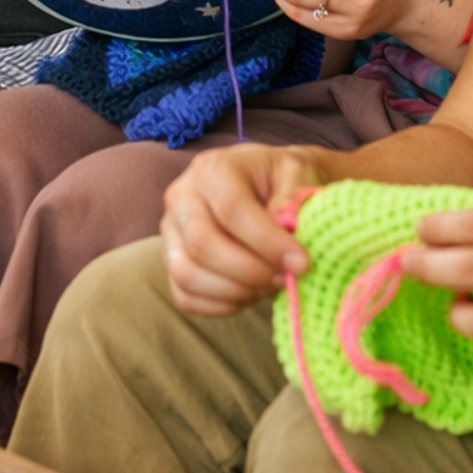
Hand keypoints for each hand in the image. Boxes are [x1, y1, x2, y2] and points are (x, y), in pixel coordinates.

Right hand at [160, 144, 330, 315]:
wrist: (265, 185)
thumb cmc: (281, 179)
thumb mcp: (298, 171)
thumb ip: (293, 195)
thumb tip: (286, 224)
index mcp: (213, 168)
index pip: (231, 209)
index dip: (267, 243)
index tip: (301, 263)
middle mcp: (182, 196)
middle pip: (202, 244)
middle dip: (249, 271)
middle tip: (285, 278)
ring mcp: (171, 231)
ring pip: (187, 274)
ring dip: (235, 291)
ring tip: (268, 284)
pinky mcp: (172, 260)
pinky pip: (184, 296)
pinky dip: (220, 304)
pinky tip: (249, 293)